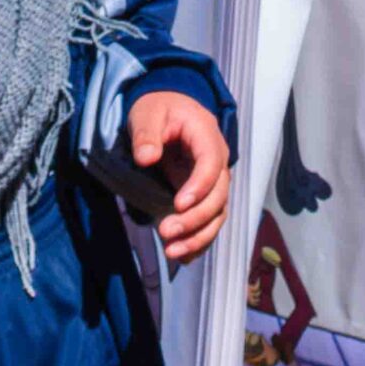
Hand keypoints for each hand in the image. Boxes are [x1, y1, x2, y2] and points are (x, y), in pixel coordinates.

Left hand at [129, 91, 229, 261]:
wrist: (167, 111)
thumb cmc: (158, 108)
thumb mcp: (147, 113)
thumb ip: (146, 134)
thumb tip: (146, 157)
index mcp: (207, 137)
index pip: (211, 164)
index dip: (199, 187)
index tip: (178, 204)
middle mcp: (216, 162)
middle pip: (218, 196)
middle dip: (195, 219)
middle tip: (166, 232)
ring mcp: (212, 182)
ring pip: (217, 214)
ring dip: (198, 237)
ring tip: (172, 252)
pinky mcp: (202, 197)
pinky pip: (208, 222)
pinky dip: (198, 241)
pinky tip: (181, 257)